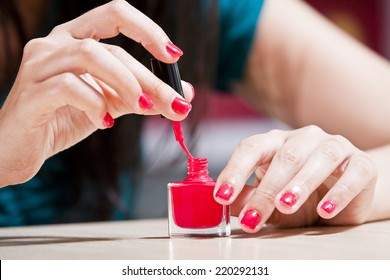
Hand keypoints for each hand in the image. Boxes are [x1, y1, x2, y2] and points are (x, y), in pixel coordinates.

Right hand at [0, 0, 192, 186]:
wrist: (21, 148)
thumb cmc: (63, 119)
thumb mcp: (110, 104)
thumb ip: (142, 96)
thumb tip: (184, 95)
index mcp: (75, 39)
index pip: (115, 14)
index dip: (147, 29)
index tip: (173, 55)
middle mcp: (55, 44)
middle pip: (111, 47)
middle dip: (149, 78)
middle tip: (175, 103)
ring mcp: (39, 65)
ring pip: (91, 56)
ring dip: (126, 84)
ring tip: (142, 108)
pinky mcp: (31, 92)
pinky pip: (69, 87)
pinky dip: (96, 105)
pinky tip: (104, 122)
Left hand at [214, 125, 376, 232]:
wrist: (345, 197)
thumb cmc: (302, 197)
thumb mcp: (271, 202)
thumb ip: (248, 199)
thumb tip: (223, 203)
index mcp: (275, 143)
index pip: (251, 148)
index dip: (234, 170)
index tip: (221, 196)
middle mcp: (303, 138)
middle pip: (284, 156)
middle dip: (267, 188)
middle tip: (255, 214)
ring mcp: (333, 146)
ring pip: (318, 158)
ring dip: (300, 183)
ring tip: (286, 204)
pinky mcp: (360, 163)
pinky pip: (352, 173)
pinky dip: (339, 192)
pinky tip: (326, 210)